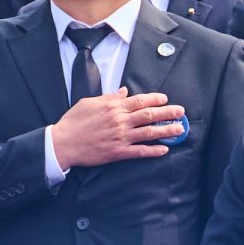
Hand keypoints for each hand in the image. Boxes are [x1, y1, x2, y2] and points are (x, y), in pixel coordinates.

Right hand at [49, 88, 185, 168]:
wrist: (63, 143)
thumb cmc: (73, 122)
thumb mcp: (88, 102)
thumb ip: (108, 97)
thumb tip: (123, 91)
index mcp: (113, 107)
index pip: (140, 100)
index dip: (155, 99)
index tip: (165, 99)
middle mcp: (120, 121)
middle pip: (149, 115)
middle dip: (168, 113)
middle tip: (181, 112)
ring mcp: (121, 137)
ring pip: (149, 132)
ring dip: (167, 130)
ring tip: (180, 129)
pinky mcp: (118, 152)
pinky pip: (140, 151)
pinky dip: (153, 150)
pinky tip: (164, 149)